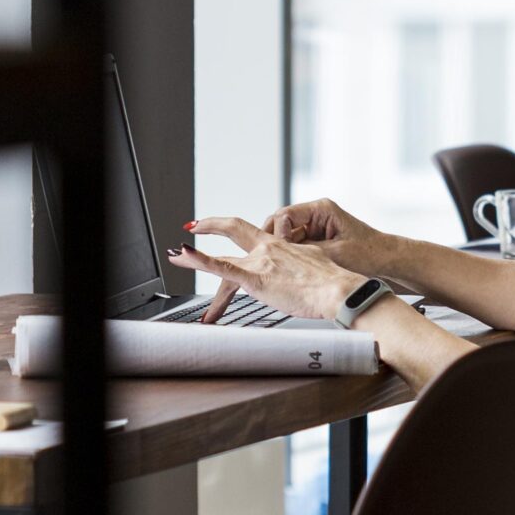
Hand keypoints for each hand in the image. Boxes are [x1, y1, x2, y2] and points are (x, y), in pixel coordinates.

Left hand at [169, 216, 366, 325]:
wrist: (339, 290)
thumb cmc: (333, 285)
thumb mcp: (315, 267)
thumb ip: (301, 267)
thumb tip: (301, 274)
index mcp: (283, 246)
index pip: (253, 233)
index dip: (237, 226)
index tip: (224, 225)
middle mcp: (268, 249)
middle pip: (234, 230)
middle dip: (210, 226)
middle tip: (191, 226)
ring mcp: (261, 262)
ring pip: (221, 260)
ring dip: (193, 259)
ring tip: (175, 258)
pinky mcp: (257, 279)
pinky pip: (222, 268)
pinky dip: (200, 260)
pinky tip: (185, 255)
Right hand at [261, 198, 389, 272]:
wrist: (387, 262)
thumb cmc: (369, 254)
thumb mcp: (334, 253)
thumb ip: (306, 251)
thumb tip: (281, 254)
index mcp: (321, 209)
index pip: (285, 215)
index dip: (276, 232)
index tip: (277, 250)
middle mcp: (315, 215)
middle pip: (281, 224)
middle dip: (272, 241)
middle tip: (266, 260)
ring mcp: (315, 228)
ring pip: (285, 237)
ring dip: (279, 251)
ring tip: (274, 267)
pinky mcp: (316, 242)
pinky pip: (294, 247)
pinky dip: (288, 257)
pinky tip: (285, 270)